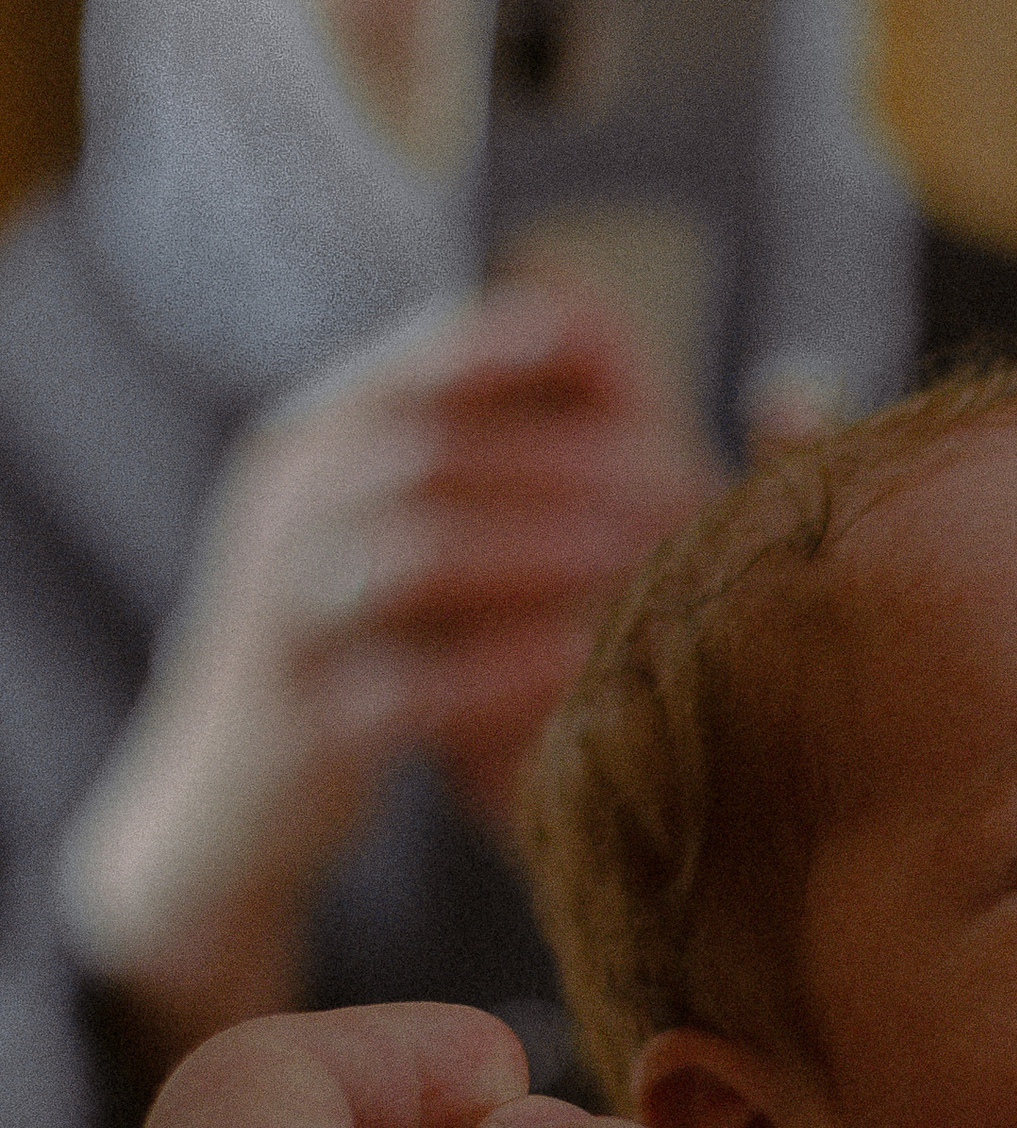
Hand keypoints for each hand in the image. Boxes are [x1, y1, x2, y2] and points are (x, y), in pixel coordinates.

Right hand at [60, 285, 712, 1068]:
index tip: (630, 367)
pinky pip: (407, 686)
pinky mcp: (301, 726)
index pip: (412, 366)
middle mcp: (282, 514)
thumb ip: (469, 440)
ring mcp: (282, 619)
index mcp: (308, 446)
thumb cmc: (346, 645)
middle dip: (565, 462)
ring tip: (650, 558)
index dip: (515, 355)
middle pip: (425, 451)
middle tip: (681, 484)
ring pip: (415, 555)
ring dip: (544, 550)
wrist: (223, 805)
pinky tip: (585, 661)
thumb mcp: (383, 526)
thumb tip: (585, 322)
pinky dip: (503, 670)